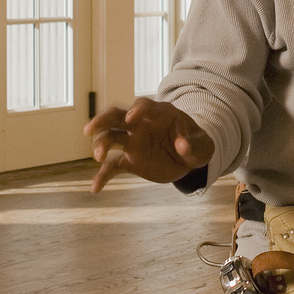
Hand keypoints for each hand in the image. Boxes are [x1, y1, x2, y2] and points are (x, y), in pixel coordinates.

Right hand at [85, 99, 214, 191]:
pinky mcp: (130, 160)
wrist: (189, 159)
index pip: (143, 105)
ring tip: (99, 156)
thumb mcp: (203, 146)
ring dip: (101, 144)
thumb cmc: (195, 145)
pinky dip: (103, 176)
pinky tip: (95, 188)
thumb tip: (182, 145)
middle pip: (116, 116)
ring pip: (110, 137)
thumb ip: (194, 144)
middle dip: (102, 120)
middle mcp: (140, 125)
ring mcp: (133, 142)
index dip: (137, 110)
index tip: (131, 118)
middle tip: (90, 129)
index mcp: (159, 114)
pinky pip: (113, 166)